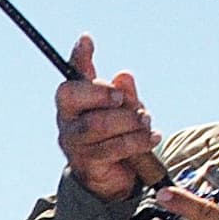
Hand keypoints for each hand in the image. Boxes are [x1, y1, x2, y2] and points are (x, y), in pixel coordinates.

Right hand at [58, 36, 165, 199]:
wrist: (113, 179)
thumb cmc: (116, 135)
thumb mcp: (125, 110)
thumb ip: (125, 93)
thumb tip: (123, 76)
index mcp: (74, 102)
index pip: (71, 74)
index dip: (76, 56)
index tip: (87, 39)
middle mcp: (66, 120)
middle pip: (73, 95)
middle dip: (103, 93)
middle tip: (124, 100)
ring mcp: (73, 143)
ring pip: (97, 123)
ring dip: (128, 121)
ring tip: (146, 123)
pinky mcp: (87, 164)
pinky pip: (112, 148)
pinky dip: (137, 141)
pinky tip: (152, 138)